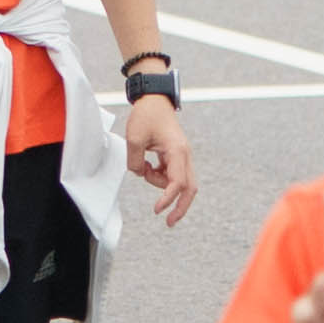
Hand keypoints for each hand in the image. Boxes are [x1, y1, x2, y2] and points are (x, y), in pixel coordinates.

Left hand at [124, 97, 197, 226]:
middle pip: (189, 188)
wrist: (154, 100)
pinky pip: (171, 175)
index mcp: (177, 151)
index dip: (168, 199)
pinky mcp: (176, 156)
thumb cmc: (147, 115)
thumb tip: (139, 174)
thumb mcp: (134, 138)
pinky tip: (147, 167)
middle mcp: (184, 155)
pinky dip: (159, 178)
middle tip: (169, 222)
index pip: (177, 182)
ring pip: (177, 182)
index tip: (157, 210)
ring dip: (160, 185)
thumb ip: (135, 162)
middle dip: (180, 207)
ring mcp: (182, 156)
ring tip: (143, 168)